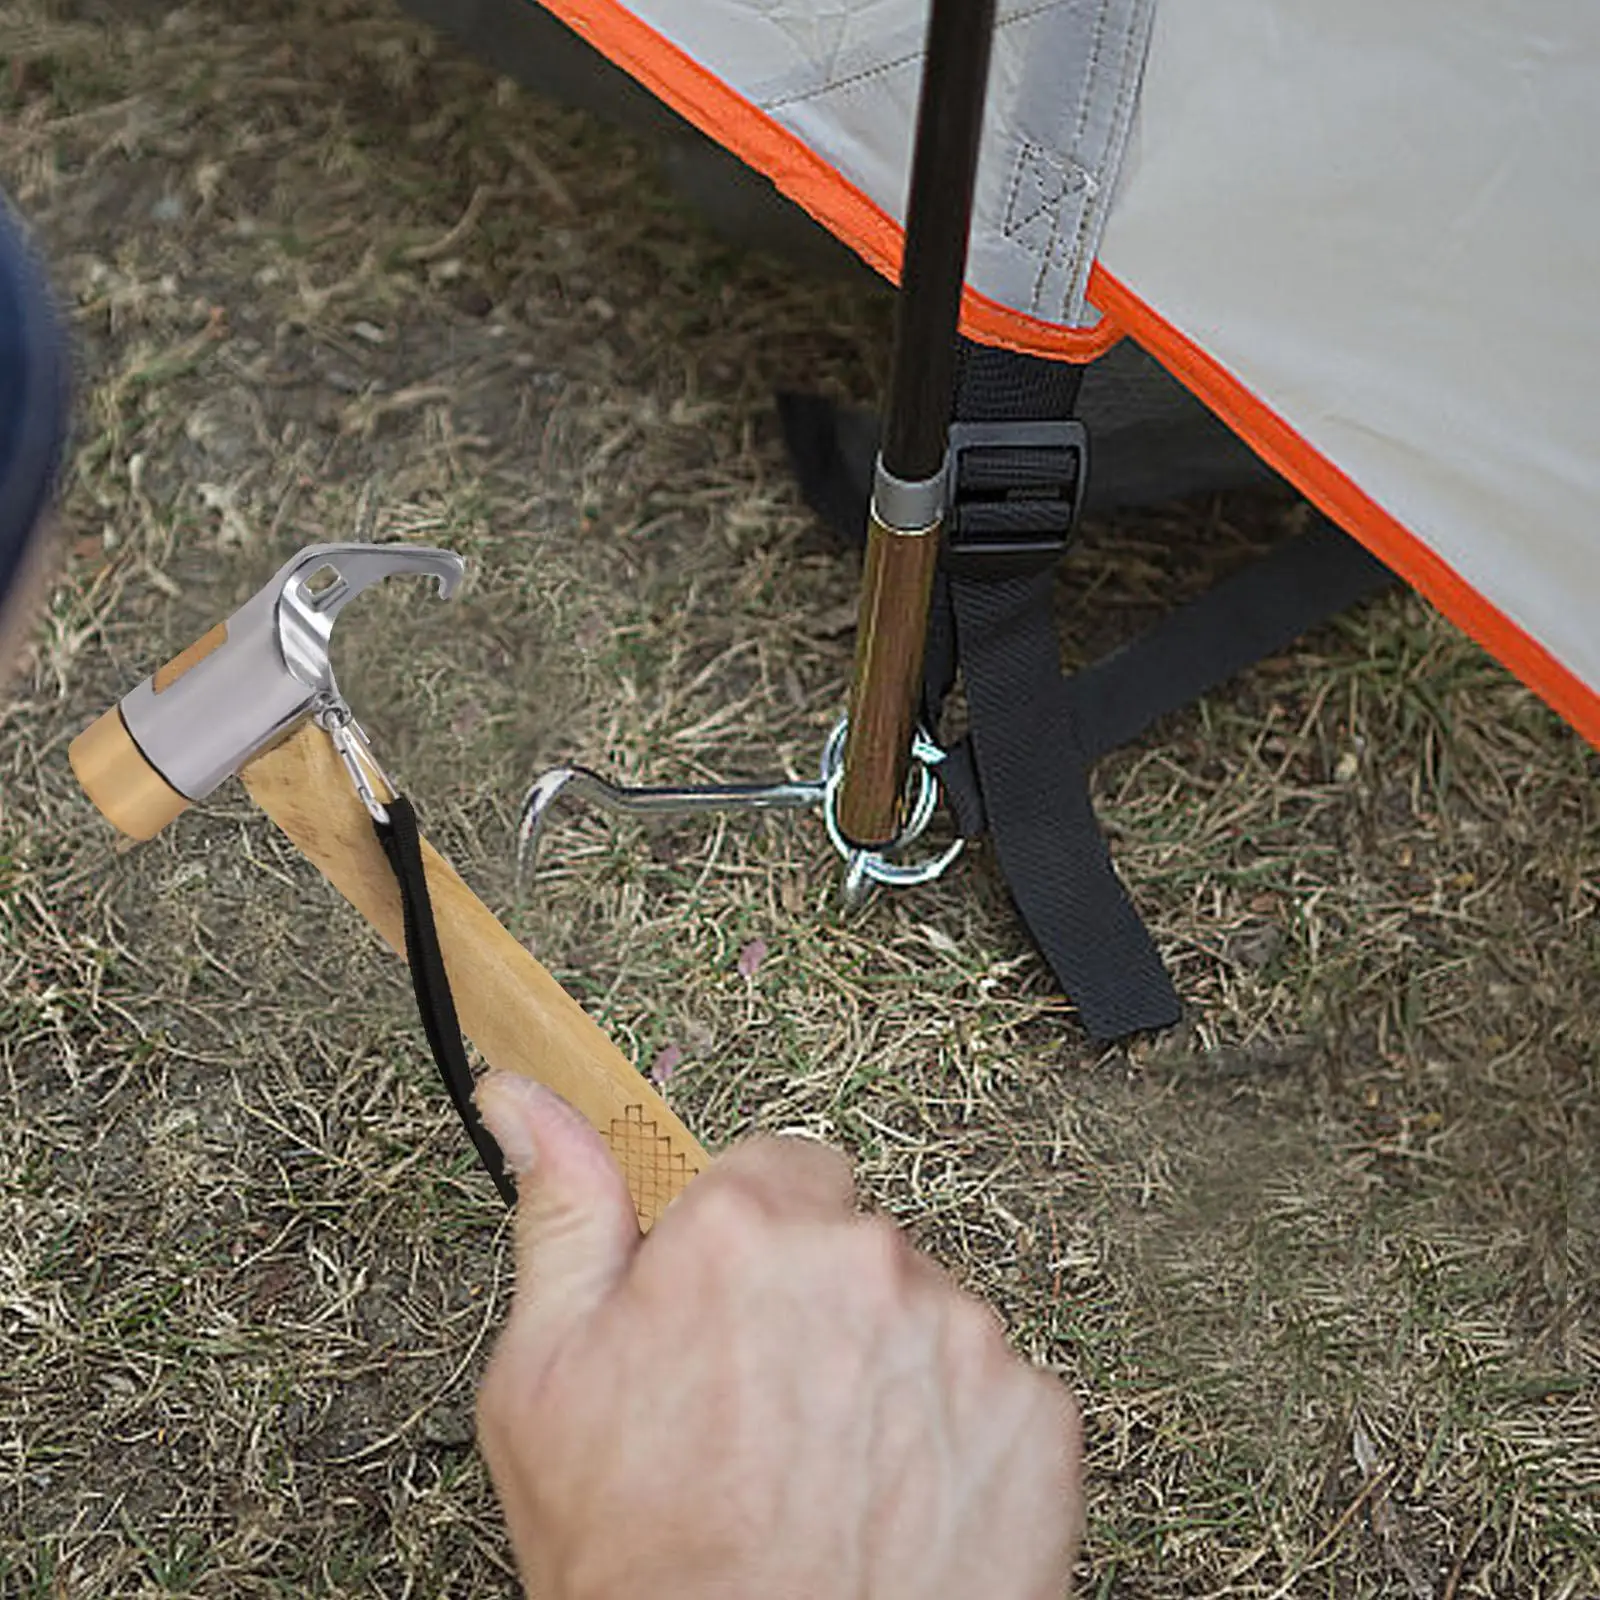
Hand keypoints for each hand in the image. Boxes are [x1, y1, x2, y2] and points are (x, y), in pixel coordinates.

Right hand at [474, 1072, 1082, 1599]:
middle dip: (819, 1303)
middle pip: (853, 1242)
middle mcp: (866, 1260)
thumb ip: (564, 1215)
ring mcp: (963, 1336)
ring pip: (925, 1314)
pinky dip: (958, 1435)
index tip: (736, 1304)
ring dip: (890, 1368)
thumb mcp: (547, 1378)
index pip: (780, 1167)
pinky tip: (896, 1502)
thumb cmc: (646, 1563)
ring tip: (830, 1470)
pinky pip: (993, 1390)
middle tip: (768, 1409)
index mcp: (747, 1231)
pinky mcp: (1036, 1415)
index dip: (753, 1241)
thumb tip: (528, 1105)